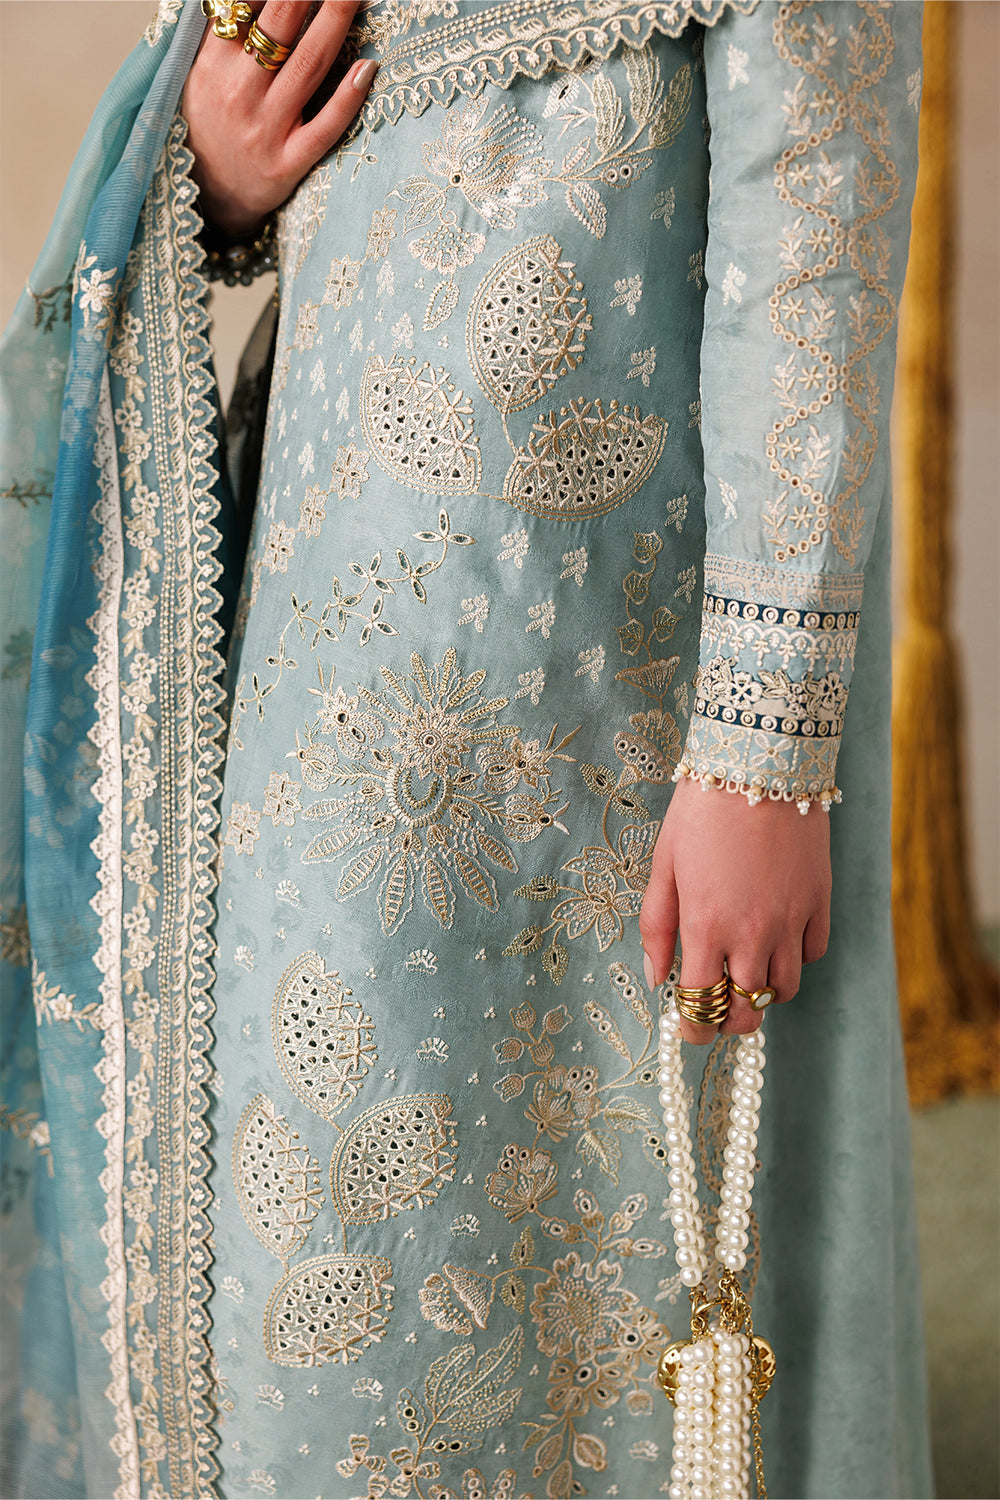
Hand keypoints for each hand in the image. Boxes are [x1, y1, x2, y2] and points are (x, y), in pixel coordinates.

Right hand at [182, 1, 375, 236]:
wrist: (207, 199)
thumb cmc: (210, 125)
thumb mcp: (201, 73)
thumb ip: (224, 33)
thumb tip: (250, 0)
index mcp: (213, 63)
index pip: (246, 3)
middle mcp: (239, 91)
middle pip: (282, 23)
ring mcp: (266, 129)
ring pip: (309, 64)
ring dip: (337, 21)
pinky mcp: (288, 163)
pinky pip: (325, 126)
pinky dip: (349, 96)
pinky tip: (369, 67)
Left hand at [639, 777, 831, 1043]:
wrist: (759, 765)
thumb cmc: (701, 813)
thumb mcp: (663, 866)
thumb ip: (656, 926)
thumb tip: (655, 977)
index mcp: (707, 927)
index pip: (700, 1007)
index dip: (691, 1029)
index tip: (687, 1029)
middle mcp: (753, 934)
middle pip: (748, 1011)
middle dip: (729, 1021)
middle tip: (716, 1009)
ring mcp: (792, 921)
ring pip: (785, 988)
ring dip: (763, 992)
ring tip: (745, 974)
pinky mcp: (820, 902)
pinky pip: (814, 953)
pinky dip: (796, 958)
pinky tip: (777, 939)